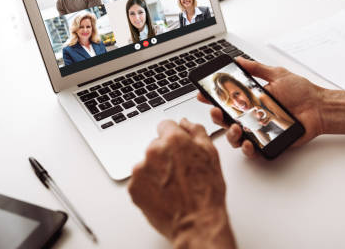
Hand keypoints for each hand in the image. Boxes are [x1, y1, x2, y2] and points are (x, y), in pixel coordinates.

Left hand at [128, 119, 235, 248]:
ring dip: (157, 169)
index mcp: (174, 140)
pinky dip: (149, 185)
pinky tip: (164, 192)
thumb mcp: (211, 154)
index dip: (174, 135)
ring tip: (173, 184)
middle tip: (181, 170)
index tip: (178, 146)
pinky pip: (140, 180)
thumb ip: (196, 131)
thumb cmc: (206, 192)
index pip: (165, 124)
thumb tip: (185, 122)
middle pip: (156, 144)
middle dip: (166, 154)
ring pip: (147, 162)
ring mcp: (141, 170)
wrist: (196, 222)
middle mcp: (153, 151)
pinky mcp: (133, 187)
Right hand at [197, 58, 326, 157]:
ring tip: (235, 128)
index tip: (203, 94)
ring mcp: (260, 130)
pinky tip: (247, 144)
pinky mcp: (269, 143)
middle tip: (216, 111)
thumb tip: (238, 61)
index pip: (227, 100)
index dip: (213, 98)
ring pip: (236, 137)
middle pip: (226, 120)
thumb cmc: (302, 92)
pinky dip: (247, 149)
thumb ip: (256, 69)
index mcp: (252, 100)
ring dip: (230, 134)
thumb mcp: (277, 74)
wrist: (320, 107)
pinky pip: (254, 150)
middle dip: (216, 117)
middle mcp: (253, 116)